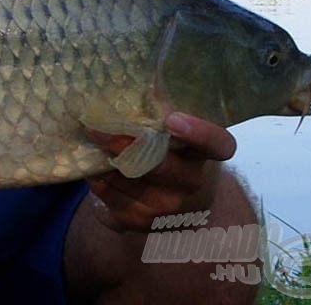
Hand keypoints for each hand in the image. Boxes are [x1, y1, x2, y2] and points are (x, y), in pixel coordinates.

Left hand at [85, 112, 236, 231]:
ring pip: (133, 180)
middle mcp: (191, 180)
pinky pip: (113, 196)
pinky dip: (100, 178)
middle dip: (127, 145)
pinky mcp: (140, 220)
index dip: (200, 133)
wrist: (144, 190)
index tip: (172, 119)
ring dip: (107, 159)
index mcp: (200, 151)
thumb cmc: (152, 146)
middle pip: (164, 165)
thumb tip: (116, 89)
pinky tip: (95, 167)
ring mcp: (167, 205)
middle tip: (98, 128)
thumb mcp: (156, 127)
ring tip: (93, 138)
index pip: (218, 144)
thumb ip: (150, 112)